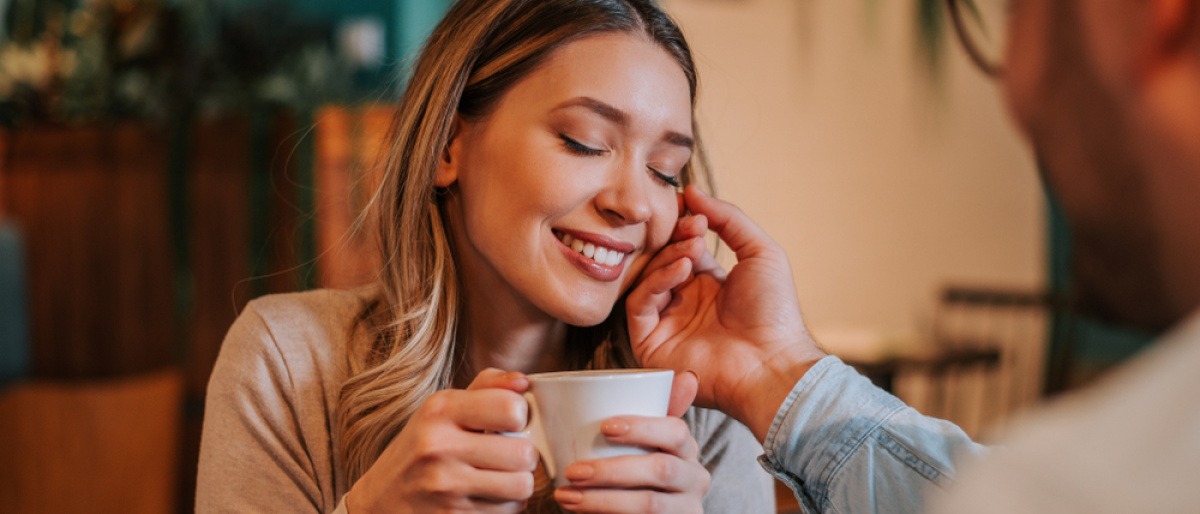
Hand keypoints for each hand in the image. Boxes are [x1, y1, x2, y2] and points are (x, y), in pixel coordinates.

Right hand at [346, 369, 536, 513]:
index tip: (508, 422)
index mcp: (440, 410)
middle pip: (524, 453)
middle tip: (508, 453)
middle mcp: (440, 446)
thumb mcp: (443, 408)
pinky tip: (486, 494)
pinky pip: (510, 510)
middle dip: (524, 454)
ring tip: (500, 475)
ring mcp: (445, 486)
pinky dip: (506, 504)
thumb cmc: (421, 446)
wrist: (381, 498)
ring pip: (522, 486)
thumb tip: (524, 383)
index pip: (512, 408)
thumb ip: (487, 387)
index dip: (520, 416)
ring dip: (518, 482)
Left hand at [553, 411, 708, 511]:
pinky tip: (580, 513)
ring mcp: (686, 509)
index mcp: (687, 450)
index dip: (642, 427)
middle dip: (612, 470)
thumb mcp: (649, 442)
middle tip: (572, 471)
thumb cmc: (642, 474)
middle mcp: (695, 479)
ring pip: (649, 504)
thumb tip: (687, 376)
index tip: (604, 427)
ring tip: (567, 496)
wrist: (643, 513)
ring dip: (602, 500)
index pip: (675, 431)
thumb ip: (655, 410)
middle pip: (661, 470)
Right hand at [626, 185, 826, 439]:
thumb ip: (729, 219)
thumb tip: (693, 191)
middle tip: (694, 228)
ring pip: (647, 279)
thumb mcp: (761, 252)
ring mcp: (666, 322)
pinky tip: (682, 270)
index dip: (684, 226)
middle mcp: (684, 301)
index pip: (681, 246)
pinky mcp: (651, 342)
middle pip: (661, 259)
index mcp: (708, 283)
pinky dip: (656, 282)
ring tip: (693, 250)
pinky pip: (639, 305)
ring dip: (667, 257)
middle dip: (675, 238)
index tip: (692, 210)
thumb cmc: (775, 314)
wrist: (773, 363)